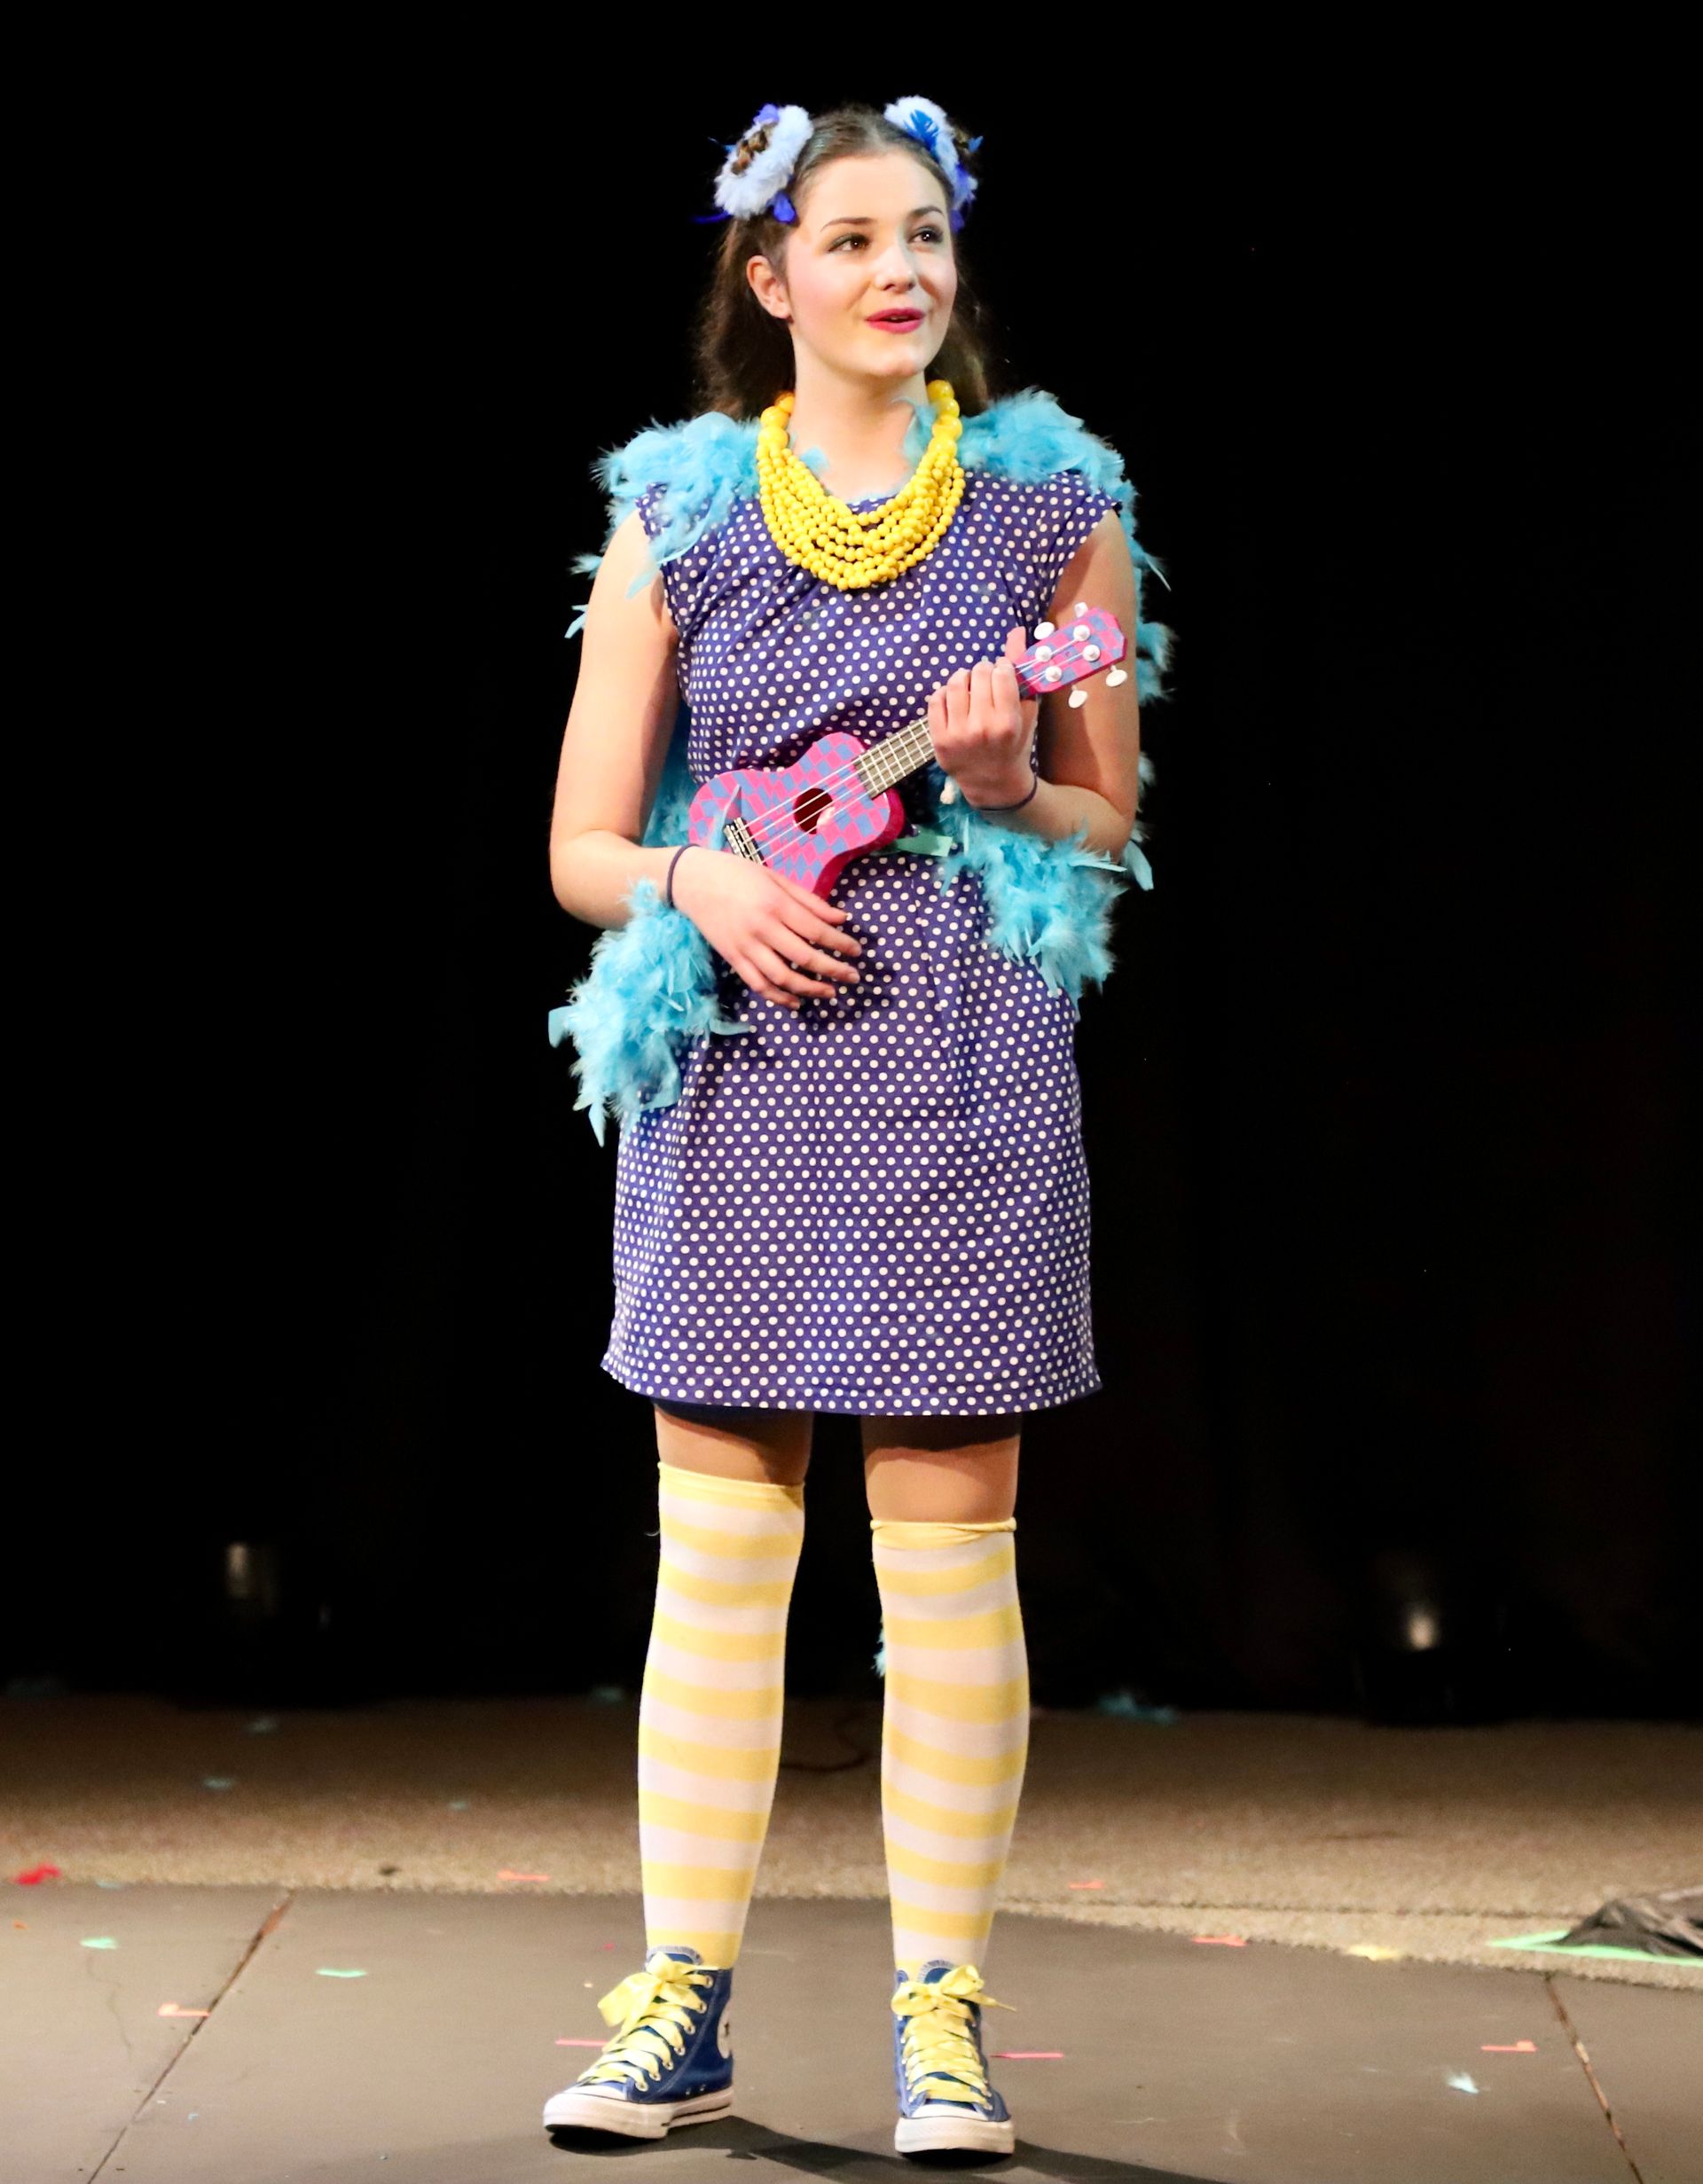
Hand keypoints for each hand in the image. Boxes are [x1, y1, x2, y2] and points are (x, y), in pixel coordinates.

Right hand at [672, 847, 863, 1009]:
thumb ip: (809, 901)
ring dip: (810, 989)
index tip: (856, 952)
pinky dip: (779, 998)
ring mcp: (745, 947)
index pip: (816, 931)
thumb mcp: (775, 878)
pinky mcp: (732, 959)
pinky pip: (758, 984)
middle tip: (853, 978)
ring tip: (830, 993)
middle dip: (834, 970)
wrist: (692, 881)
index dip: (840, 944)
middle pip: (805, 958)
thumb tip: (841, 918)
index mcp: (775, 904)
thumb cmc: (737, 873)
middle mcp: (762, 928)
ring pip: (783, 978)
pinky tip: (796, 1002)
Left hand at [927, 626, 1038, 808]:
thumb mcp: (1025, 713)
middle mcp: (982, 728)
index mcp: (1008, 722)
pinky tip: (955, 700)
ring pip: (955, 683)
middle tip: (986, 680)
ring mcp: (958, 734)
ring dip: (964, 677)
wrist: (993, 784)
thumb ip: (1022, 673)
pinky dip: (944, 693)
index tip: (1002, 674)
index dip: (1002, 668)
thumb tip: (1016, 632)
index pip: (1001, 673)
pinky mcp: (938, 739)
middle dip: (984, 671)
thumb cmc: (1014, 745)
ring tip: (970, 686)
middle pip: (979, 674)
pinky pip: (935, 699)